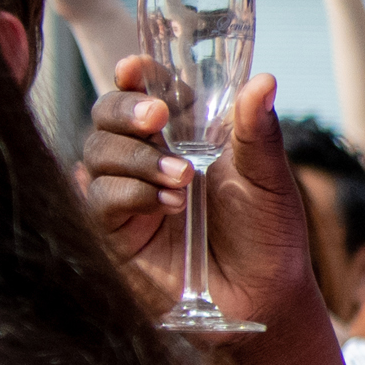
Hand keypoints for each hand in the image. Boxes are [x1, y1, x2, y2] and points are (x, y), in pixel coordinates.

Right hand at [78, 61, 315, 330]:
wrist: (263, 296)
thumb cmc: (266, 233)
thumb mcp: (267, 178)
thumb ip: (257, 132)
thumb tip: (263, 80)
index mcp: (183, 132)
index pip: (146, 90)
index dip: (135, 75)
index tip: (136, 68)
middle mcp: (147, 156)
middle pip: (107, 113)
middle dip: (126, 109)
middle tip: (158, 118)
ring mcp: (125, 191)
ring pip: (97, 152)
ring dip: (137, 157)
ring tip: (182, 179)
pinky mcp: (113, 230)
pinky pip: (99, 198)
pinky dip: (131, 193)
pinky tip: (168, 204)